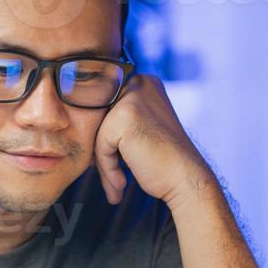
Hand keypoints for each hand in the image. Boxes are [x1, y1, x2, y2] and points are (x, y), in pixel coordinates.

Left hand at [93, 74, 213, 208]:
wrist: (186, 180)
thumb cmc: (163, 162)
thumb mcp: (140, 130)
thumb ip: (117, 120)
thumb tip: (81, 120)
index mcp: (144, 82)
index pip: (105, 109)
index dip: (104, 140)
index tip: (110, 165)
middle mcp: (139, 82)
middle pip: (98, 120)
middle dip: (102, 152)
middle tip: (112, 179)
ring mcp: (132, 97)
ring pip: (97, 134)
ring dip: (104, 164)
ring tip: (117, 186)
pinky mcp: (123, 116)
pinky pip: (100, 146)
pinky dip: (108, 169)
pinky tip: (122, 185)